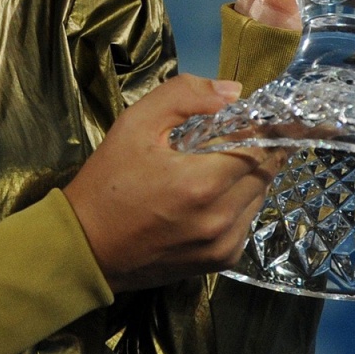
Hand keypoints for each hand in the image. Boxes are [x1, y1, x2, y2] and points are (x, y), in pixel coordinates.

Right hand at [63, 74, 286, 291]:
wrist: (88, 247)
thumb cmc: (108, 181)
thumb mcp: (135, 124)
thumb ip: (184, 96)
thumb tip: (233, 91)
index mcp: (202, 183)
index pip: (260, 147)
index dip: (264, 127)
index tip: (259, 115)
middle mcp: (221, 218)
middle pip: (266, 172)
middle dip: (260, 147)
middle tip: (240, 132)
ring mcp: (223, 245)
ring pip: (260, 197)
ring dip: (251, 175)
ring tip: (220, 161)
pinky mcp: (220, 261)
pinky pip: (247, 221)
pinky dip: (240, 202)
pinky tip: (213, 193)